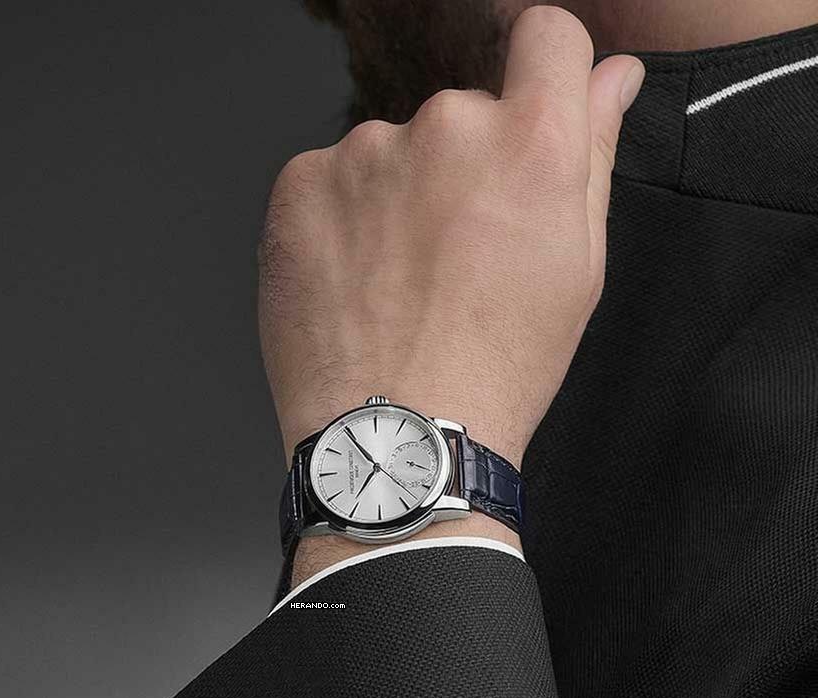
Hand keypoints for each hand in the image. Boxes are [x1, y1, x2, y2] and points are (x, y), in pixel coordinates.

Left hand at [257, 5, 644, 472]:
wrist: (397, 442)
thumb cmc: (494, 372)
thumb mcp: (576, 270)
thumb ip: (593, 153)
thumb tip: (612, 78)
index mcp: (531, 144)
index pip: (546, 35)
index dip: (539, 74)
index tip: (525, 122)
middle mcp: (447, 127)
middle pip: (460, 115)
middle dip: (460, 173)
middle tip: (454, 266)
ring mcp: (364, 153)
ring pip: (389, 156)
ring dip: (394, 202)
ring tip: (398, 293)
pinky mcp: (301, 185)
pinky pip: (328, 183)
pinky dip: (338, 226)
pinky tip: (354, 291)